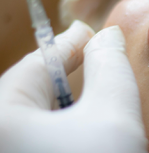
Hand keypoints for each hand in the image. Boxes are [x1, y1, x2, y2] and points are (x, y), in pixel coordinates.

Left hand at [0, 21, 146, 152]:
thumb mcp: (113, 111)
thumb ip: (109, 64)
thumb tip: (107, 36)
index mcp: (3, 119)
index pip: (36, 64)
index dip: (68, 44)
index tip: (88, 33)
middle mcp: (1, 136)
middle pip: (33, 91)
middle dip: (67, 74)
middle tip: (94, 60)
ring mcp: (13, 149)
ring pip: (37, 116)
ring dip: (66, 102)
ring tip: (92, 102)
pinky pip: (38, 136)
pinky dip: (62, 126)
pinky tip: (81, 131)